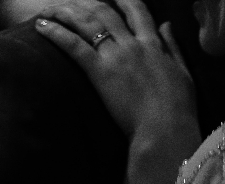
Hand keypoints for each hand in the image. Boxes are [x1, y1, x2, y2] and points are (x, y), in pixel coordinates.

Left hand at [36, 0, 197, 143]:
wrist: (166, 130)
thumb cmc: (178, 110)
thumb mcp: (183, 73)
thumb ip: (174, 47)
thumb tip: (167, 24)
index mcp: (153, 45)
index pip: (136, 11)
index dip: (122, 0)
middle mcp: (133, 44)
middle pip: (105, 11)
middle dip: (85, 2)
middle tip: (69, 3)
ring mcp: (116, 56)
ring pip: (87, 22)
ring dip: (65, 12)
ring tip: (48, 10)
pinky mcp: (100, 72)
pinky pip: (74, 45)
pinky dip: (56, 33)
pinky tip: (41, 26)